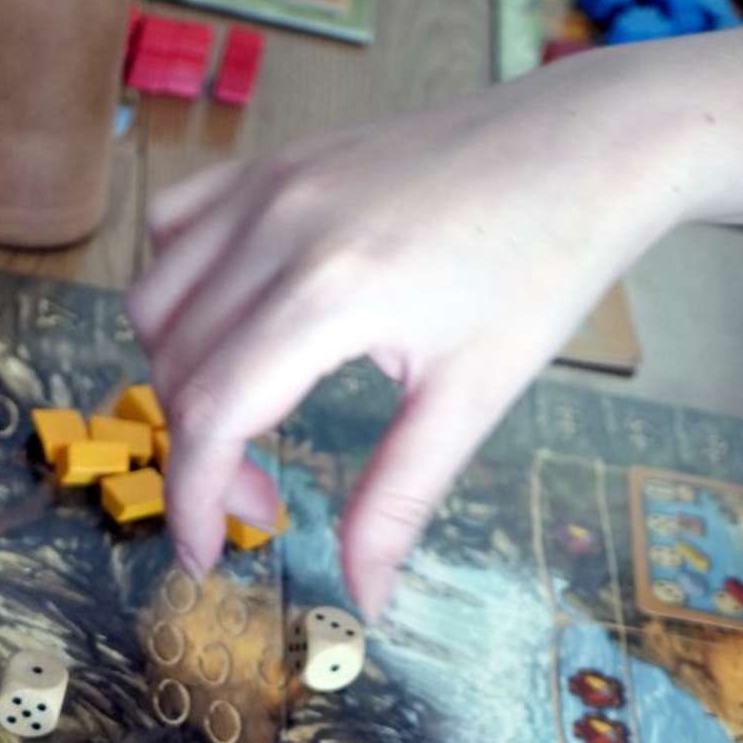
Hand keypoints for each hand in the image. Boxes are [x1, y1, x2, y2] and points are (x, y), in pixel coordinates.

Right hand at [129, 35, 742, 611]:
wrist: (586, 144)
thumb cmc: (543, 264)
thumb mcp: (473, 399)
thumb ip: (398, 503)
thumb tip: (363, 598)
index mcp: (329, 293)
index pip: (208, 415)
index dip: (191, 501)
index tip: (207, 556)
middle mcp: (278, 229)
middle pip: (176, 369)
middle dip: (201, 458)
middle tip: (267, 498)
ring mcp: (268, 185)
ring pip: (157, 302)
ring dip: (180, 378)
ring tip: (247, 418)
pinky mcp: (275, 162)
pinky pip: (175, 228)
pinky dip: (177, 290)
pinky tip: (230, 328)